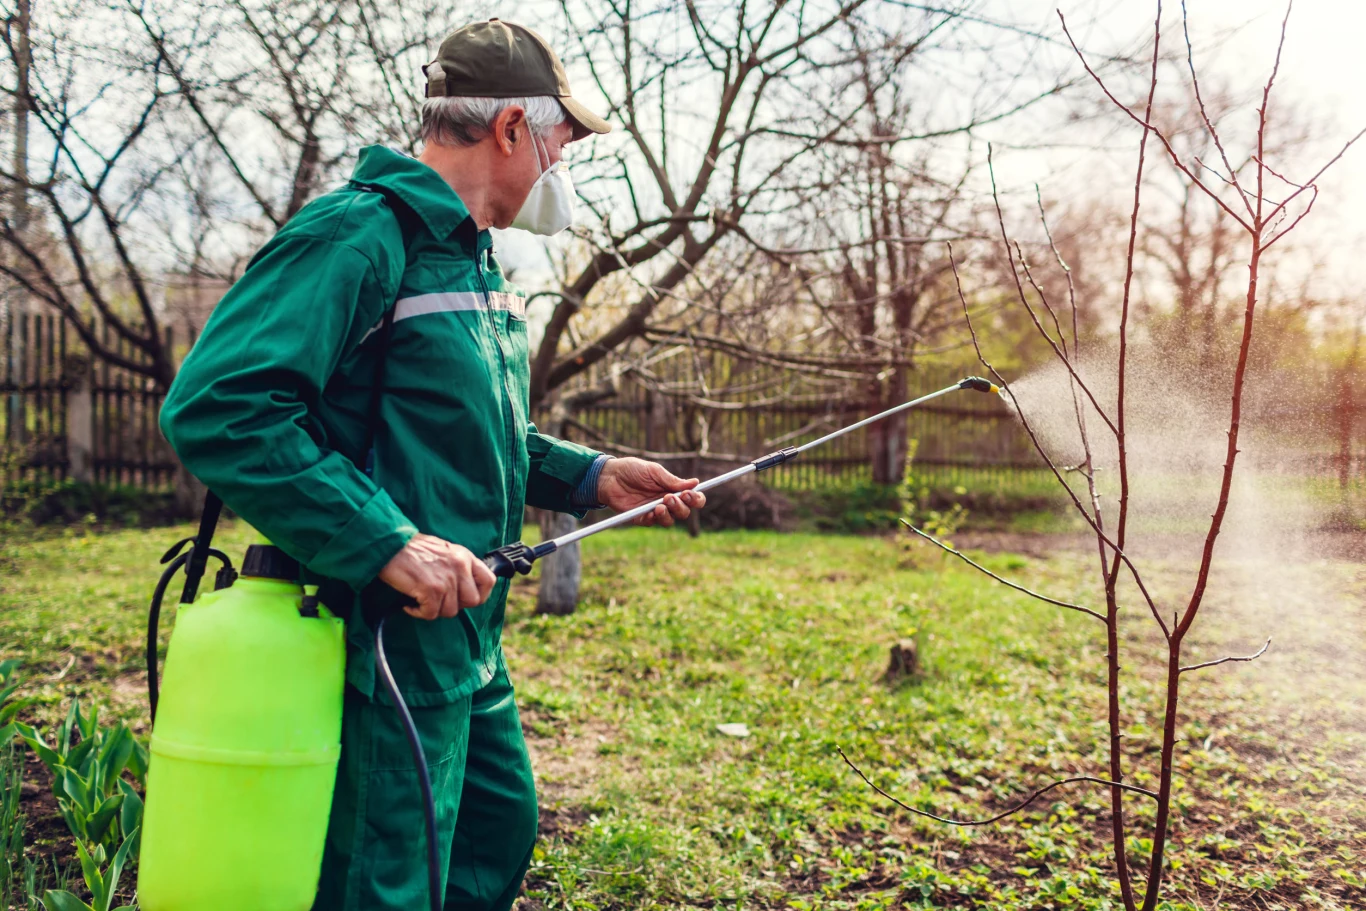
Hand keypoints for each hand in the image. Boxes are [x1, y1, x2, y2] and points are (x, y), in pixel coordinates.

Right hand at [378, 534, 496, 620]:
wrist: (389, 544)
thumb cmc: (411, 549)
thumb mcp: (444, 551)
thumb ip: (457, 567)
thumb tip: (463, 589)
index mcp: (465, 556)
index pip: (489, 581)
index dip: (480, 595)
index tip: (464, 599)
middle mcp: (460, 567)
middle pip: (471, 601)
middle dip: (454, 605)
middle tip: (437, 600)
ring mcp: (447, 579)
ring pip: (450, 611)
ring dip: (433, 609)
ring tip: (420, 599)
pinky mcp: (431, 589)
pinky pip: (431, 614)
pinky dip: (418, 612)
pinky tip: (410, 604)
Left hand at [596, 457, 705, 526]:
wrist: (609, 476)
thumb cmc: (632, 470)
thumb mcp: (654, 471)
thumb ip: (672, 480)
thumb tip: (695, 483)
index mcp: (672, 488)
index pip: (692, 498)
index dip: (696, 499)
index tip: (689, 494)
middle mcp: (666, 501)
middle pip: (684, 512)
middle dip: (681, 506)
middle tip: (670, 497)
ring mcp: (654, 511)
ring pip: (670, 520)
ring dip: (669, 514)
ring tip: (659, 505)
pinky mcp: (641, 518)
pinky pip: (652, 523)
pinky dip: (653, 518)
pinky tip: (650, 511)